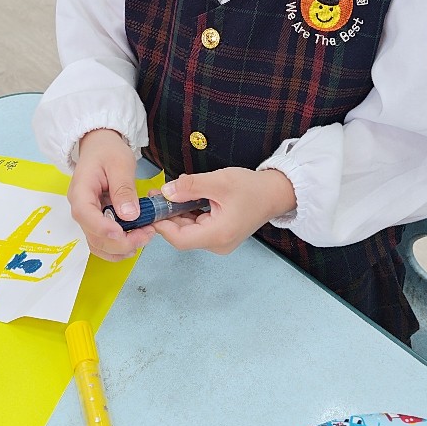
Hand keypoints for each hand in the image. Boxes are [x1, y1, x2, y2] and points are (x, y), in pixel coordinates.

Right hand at [67, 129, 152, 261]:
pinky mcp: (97, 221)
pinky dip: (118, 247)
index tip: (123, 234)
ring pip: (98, 244)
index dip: (102, 228)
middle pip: (93, 235)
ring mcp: (88, 217)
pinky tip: (136, 241)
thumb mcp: (120, 163)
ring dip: (120, 249)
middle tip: (147, 234)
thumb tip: (130, 216)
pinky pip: (103, 241)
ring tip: (145, 237)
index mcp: (81, 191)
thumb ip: (124, 189)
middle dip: (120, 242)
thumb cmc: (108, 151)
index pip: (85, 214)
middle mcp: (80, 208)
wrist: (100, 146)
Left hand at [151, 167, 296, 254]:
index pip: (180, 239)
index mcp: (218, 234)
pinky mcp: (220, 235)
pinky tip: (185, 198)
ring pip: (189, 231)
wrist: (275, 193)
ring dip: (177, 213)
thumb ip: (190, 186)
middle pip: (182, 235)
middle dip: (167, 216)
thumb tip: (166, 192)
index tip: (151, 208)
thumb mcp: (219, 181)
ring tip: (169, 193)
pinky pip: (198, 227)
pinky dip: (188, 214)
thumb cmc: (252, 188)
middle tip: (157, 195)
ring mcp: (219, 242)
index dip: (162, 225)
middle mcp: (218, 244)